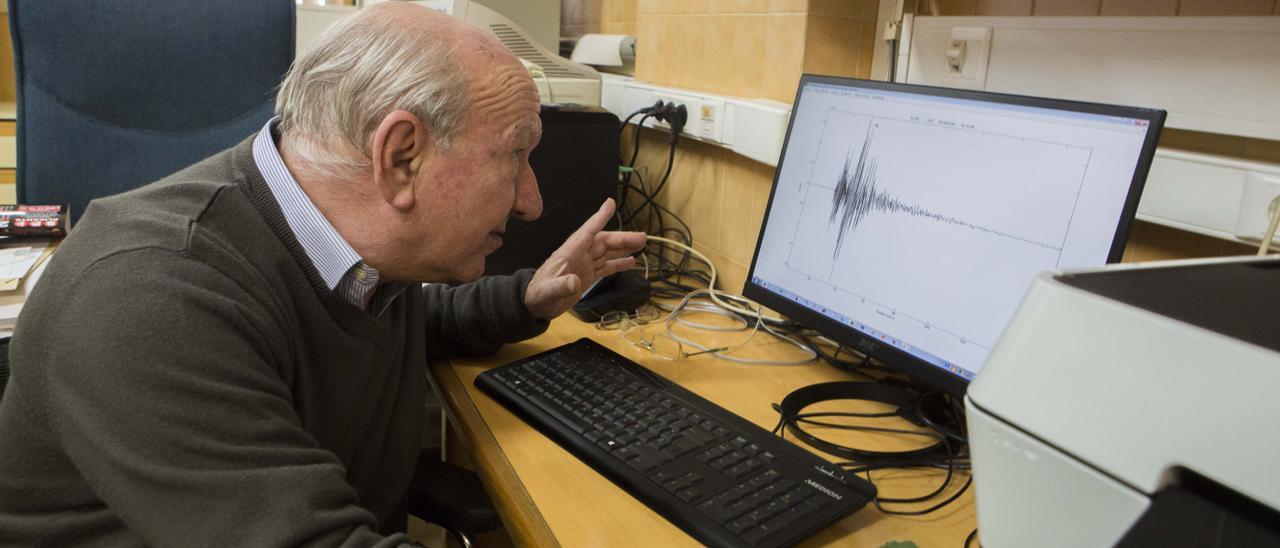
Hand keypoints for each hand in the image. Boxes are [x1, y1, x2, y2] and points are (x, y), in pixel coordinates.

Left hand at [524, 198, 646, 319]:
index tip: (610, 204)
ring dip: (624, 248)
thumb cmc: (538, 295)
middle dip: (622, 238)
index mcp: (569, 253)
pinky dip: (619, 263)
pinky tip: (630, 261)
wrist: (534, 305)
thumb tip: (573, 282)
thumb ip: (560, 286)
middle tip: (642, 237)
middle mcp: (579, 255)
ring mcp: (584, 265)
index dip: (599, 218)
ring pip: (608, 252)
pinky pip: (606, 267)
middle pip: (604, 242)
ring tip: (641, 244)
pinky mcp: (587, 276)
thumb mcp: (548, 292)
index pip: (587, 232)